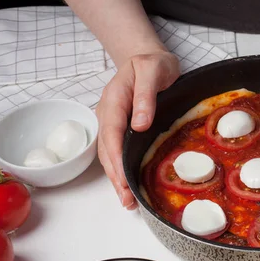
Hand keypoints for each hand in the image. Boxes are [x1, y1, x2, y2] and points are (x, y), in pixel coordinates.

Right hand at [96, 51, 179, 208]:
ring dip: (117, 178)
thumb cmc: (152, 64)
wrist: (149, 59)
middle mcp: (109, 114)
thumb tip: (139, 124)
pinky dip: (121, 170)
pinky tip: (129, 186)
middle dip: (115, 177)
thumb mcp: (152, 71)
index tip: (123, 179)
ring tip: (127, 201)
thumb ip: (144, 95)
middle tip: (126, 200)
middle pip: (107, 150)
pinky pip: (118, 152)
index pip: (111, 134)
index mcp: (114, 100)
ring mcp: (113, 123)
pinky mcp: (121, 129)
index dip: (116, 159)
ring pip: (110, 155)